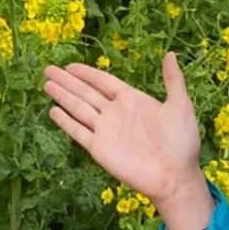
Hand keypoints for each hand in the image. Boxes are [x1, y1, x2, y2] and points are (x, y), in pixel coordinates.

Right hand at [43, 53, 212, 229]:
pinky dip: (65, 122)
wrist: (175, 176)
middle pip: (86, 92)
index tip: (70, 65)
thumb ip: (173, 80)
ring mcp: (106, 131)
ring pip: (78, 108)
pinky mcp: (99, 148)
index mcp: (132, 100)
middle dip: (67, 81)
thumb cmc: (181, 142)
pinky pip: (78, 131)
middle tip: (48, 69)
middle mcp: (116, 113)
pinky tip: (53, 111)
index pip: (103, 82)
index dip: (86, 73)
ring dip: (62, 96)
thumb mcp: (180, 105)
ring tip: (46, 84)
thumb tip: (170, 54)